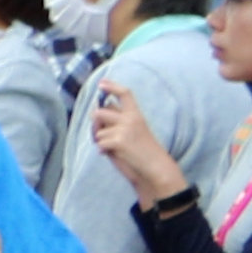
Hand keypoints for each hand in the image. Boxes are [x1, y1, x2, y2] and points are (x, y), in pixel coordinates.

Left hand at [88, 81, 181, 204]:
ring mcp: (125, 129)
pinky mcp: (119, 141)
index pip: (125, 94)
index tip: (101, 83)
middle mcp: (131, 119)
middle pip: (100, 112)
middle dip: (95, 123)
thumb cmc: (143, 152)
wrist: (156, 169)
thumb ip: (118, 122)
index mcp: (137, 115)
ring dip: (101, 140)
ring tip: (113, 148)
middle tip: (100, 134)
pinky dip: (103, 150)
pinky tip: (112, 154)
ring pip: (98, 131)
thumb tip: (96, 114)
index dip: (112, 87)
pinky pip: (100, 143)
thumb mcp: (134, 131)